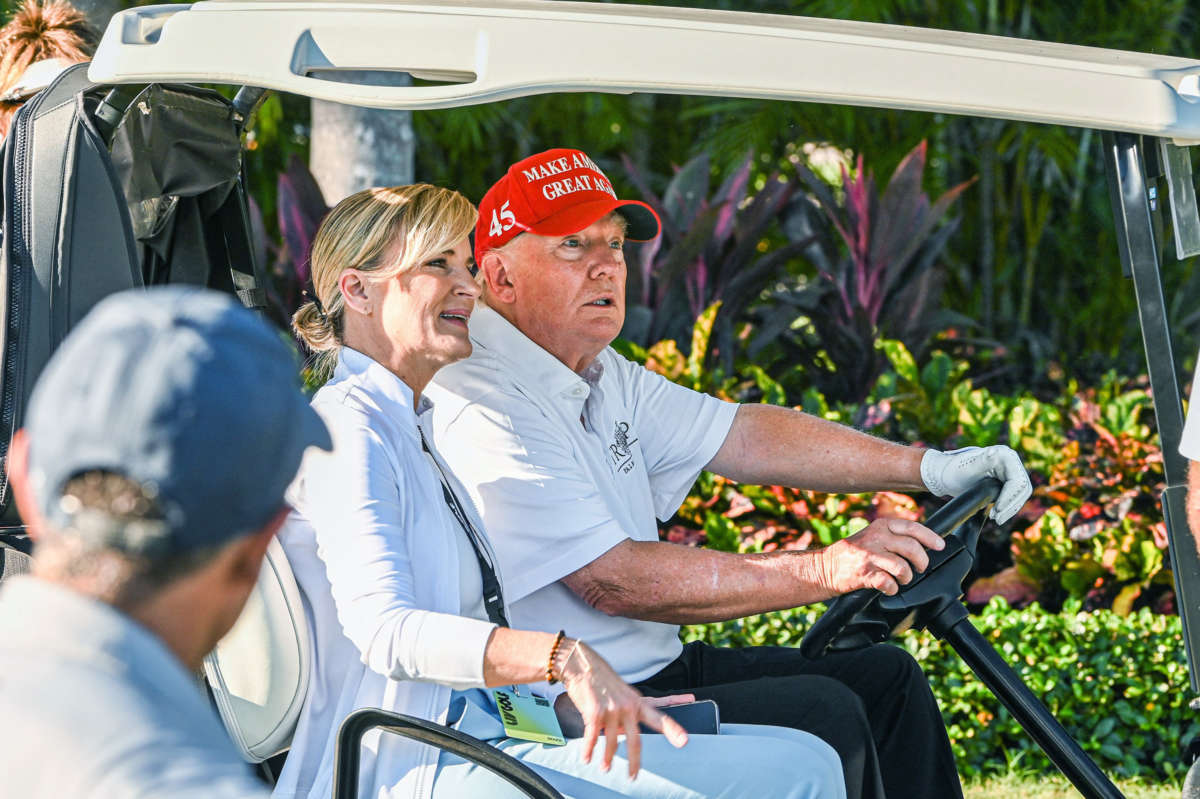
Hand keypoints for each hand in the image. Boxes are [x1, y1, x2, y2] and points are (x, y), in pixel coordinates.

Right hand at [556, 641, 688, 777]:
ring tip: (605, 767)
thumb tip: (625, 733)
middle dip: (635, 762)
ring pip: (611, 743)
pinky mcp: (595, 712)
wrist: (583, 665)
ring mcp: (612, 710)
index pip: (659, 717)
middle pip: (635, 741)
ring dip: (606, 759)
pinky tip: (587, 758)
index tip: (684, 740)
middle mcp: (628, 707)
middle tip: (633, 776)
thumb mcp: (624, 693)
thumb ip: (630, 712)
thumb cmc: (603, 679)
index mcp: (638, 702)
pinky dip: (589, 750)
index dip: (673, 730)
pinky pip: (592, 738)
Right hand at [817, 517, 944, 595]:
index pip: (912, 527)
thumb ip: (892, 536)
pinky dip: (892, 589)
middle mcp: (876, 537)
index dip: (930, 537)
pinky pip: (888, 583)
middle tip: (919, 569)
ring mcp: (869, 555)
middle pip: (912, 548)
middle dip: (922, 562)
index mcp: (880, 525)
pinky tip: (887, 588)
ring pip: (903, 567)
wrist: (823, 567)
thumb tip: (922, 544)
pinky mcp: (864, 574)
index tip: (940, 546)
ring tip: (901, 580)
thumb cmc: (851, 554)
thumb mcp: (871, 535)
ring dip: (906, 577)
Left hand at [920, 445, 1031, 523]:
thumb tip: (994, 453)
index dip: (1009, 498)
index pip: (1018, 481)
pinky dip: (1007, 507)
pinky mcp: (1005, 480)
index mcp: (1004, 455)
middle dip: (1011, 505)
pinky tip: (997, 514)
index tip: (997, 510)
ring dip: (1010, 508)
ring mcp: (1009, 470)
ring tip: (996, 519)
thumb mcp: (967, 468)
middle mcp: (1010, 461)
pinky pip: (1014, 496)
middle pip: (1022, 488)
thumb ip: (982, 462)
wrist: (944, 475)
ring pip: (1020, 494)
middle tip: (997, 519)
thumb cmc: (953, 471)